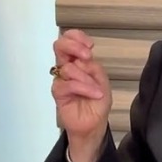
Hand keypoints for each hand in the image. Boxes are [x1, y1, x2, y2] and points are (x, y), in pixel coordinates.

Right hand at [52, 29, 111, 158]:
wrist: (94, 123)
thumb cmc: (97, 102)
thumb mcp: (102, 81)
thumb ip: (93, 67)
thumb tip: (82, 61)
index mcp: (79, 61)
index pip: (71, 40)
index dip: (77, 37)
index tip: (89, 45)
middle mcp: (68, 67)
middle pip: (59, 46)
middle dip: (73, 46)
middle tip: (86, 55)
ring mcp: (62, 79)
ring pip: (67, 67)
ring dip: (86, 78)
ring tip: (96, 90)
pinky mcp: (58, 93)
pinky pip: (67, 84)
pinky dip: (83, 88)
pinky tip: (94, 94)